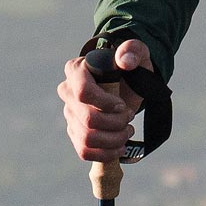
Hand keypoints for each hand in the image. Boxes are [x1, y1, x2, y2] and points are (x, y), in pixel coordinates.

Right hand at [58, 38, 152, 162]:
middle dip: (115, 123)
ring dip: (113, 140)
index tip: (122, 105)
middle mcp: (67, 92)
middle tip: (129, 117)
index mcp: (76, 70)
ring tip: (127, 131)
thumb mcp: (137, 54)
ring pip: (87, 138)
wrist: (127, 84)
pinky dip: (105, 154)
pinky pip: (84, 151)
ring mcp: (69, 114)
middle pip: (87, 119)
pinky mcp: (75, 132)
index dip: (105, 103)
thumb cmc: (130, 66)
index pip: (83, 92)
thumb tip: (125, 60)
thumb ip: (133, 50)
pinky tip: (119, 147)